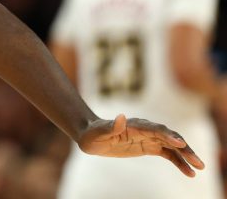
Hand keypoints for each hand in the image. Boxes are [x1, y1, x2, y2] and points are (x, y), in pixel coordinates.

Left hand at [77, 114, 204, 176]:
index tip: (180, 143)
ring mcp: (149, 138)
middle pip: (169, 137)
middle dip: (184, 148)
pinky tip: (189, 172)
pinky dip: (179, 162)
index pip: (155, 129)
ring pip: (172, 146)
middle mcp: (145, 130)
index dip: (167, 135)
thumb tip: (121, 117)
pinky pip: (168, 154)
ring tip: (199, 168)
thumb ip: (110, 127)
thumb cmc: (93, 133)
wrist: (91, 136)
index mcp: (134, 125)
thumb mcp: (98, 132)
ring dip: (186, 156)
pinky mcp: (149, 147)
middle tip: (197, 161)